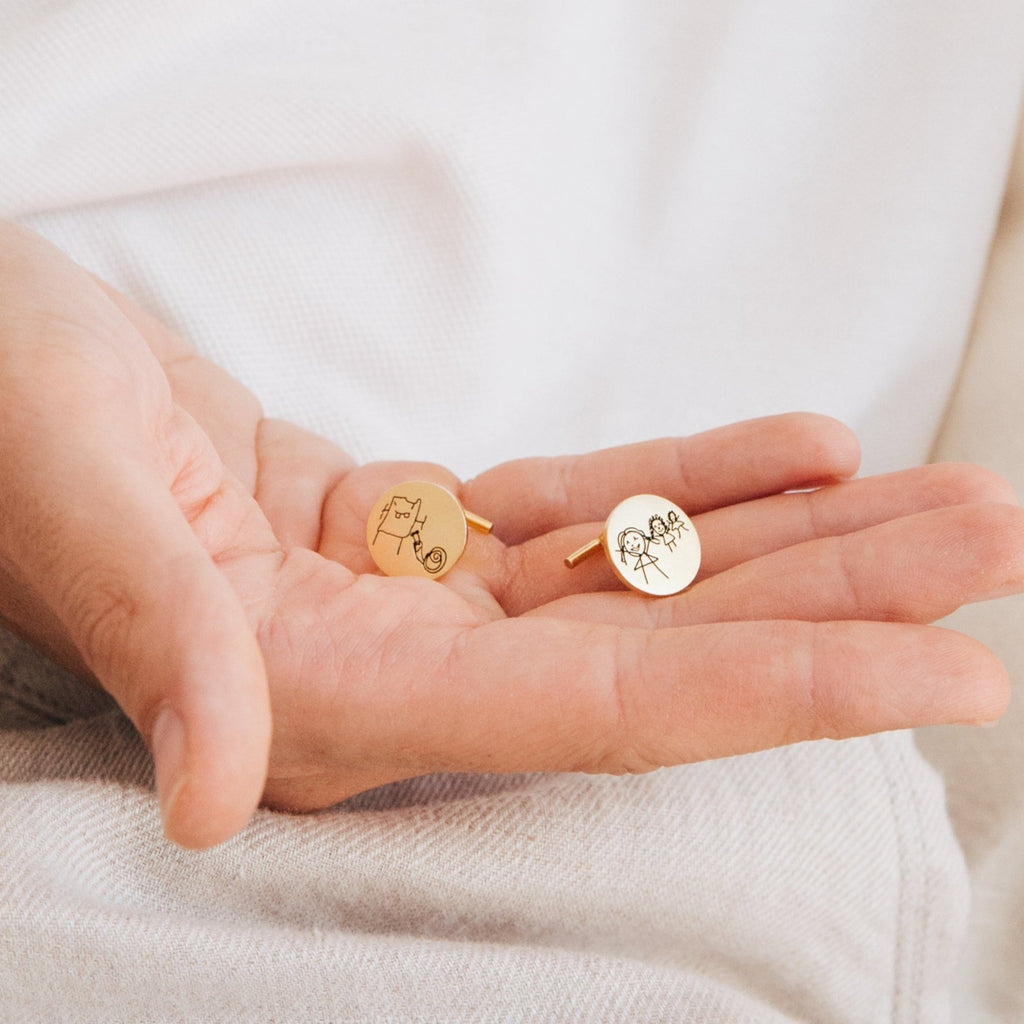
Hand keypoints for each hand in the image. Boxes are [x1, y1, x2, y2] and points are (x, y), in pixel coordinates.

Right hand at [2, 222, 1021, 850]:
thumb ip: (163, 648)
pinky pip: (582, 508)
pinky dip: (689, 479)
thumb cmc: (5, 420)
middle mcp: (395, 668)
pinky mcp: (411, 526)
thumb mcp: (74, 506)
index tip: (954, 671)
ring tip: (941, 498)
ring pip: (641, 574)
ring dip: (795, 532)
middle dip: (841, 599)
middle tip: (995, 545)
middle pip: (665, 645)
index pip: (608, 711)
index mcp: (327, 693)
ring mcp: (413, 597)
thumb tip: (214, 795)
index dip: (792, 688)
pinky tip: (798, 455)